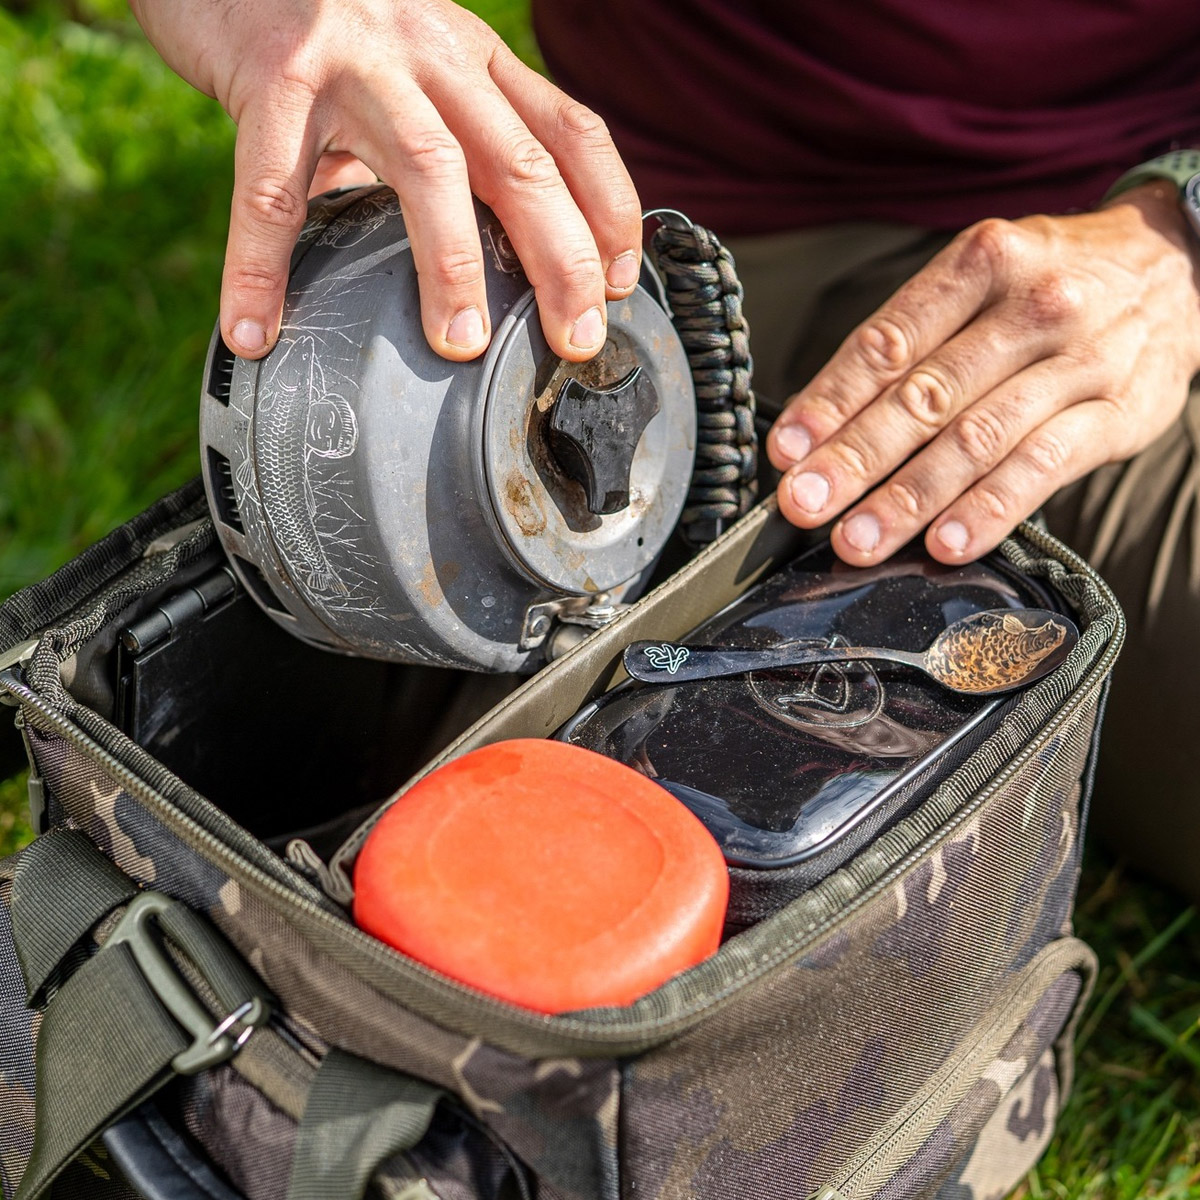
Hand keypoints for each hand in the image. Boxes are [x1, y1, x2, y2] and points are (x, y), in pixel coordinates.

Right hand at [129, 0, 641, 362]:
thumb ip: (450, 143)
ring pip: (429, 167)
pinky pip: (273, 188)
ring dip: (453, 265)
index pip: (571, 131)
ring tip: (460, 345)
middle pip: (521, 162)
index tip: (622, 284)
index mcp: (475, 60)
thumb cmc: (328, 28)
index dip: (609, 208)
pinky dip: (262, 267)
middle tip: (575, 339)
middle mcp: (433, 53)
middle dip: (562, 259)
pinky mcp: (275, 73)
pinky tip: (256, 331)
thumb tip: (473, 259)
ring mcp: (357, 61)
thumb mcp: (415, 67)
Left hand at [765, 185, 1199, 563]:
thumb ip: (913, 341)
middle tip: (804, 505)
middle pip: (925, 395)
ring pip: (978, 438)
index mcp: (981, 263)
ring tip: (858, 539)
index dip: (830, 401)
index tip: (786, 451)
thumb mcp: (983, 280)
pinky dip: (989, 510)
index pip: (888, 342)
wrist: (1178, 267)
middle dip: (854, 459)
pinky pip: (1043, 468)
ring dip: (908, 497)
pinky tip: (945, 543)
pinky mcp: (1119, 413)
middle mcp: (1031, 305)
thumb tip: (824, 425)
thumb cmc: (1049, 284)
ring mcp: (1080, 361)